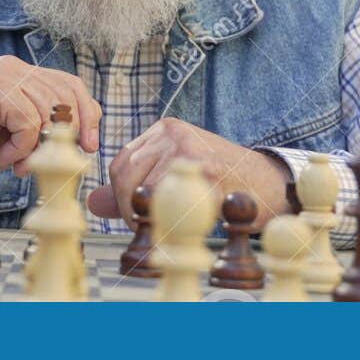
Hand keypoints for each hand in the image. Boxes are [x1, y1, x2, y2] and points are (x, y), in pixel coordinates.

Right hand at [0, 55, 101, 173]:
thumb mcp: (26, 132)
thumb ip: (54, 125)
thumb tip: (90, 138)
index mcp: (25, 71)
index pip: (70, 84)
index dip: (86, 114)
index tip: (90, 145)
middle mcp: (15, 67)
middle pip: (64, 95)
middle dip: (68, 133)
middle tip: (51, 160)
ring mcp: (3, 75)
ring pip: (47, 113)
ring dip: (36, 148)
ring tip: (19, 163)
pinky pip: (28, 124)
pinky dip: (20, 148)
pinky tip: (4, 155)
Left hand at [85, 117, 291, 227]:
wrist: (266, 185)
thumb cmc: (218, 182)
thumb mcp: (174, 176)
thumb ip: (135, 187)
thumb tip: (93, 203)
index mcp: (165, 129)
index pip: (121, 163)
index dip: (122, 197)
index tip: (135, 218)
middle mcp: (174, 133)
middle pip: (127, 174)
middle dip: (130, 209)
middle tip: (147, 229)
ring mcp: (191, 148)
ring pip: (147, 191)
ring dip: (152, 218)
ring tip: (169, 227)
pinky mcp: (207, 169)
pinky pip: (173, 202)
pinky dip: (174, 222)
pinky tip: (187, 226)